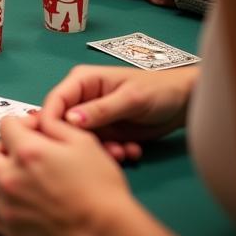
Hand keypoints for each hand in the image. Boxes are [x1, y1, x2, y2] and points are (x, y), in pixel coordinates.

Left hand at [0, 113, 132, 235]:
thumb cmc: (101, 189)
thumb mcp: (84, 143)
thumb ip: (55, 126)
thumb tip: (39, 121)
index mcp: (26, 153)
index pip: (4, 125)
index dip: (21, 125)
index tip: (34, 133)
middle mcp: (10, 179)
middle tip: (17, 157)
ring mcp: (8, 209)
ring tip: (14, 183)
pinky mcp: (13, 235)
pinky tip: (18, 208)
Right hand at [40, 64, 195, 160]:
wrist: (185, 103)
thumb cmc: (157, 90)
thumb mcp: (130, 99)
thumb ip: (100, 110)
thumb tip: (69, 121)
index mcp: (82, 81)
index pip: (55, 100)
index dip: (50, 121)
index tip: (58, 143)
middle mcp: (83, 98)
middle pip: (65, 124)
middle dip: (81, 141)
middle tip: (106, 151)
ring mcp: (94, 117)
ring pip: (82, 140)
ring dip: (101, 150)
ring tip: (124, 153)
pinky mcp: (107, 132)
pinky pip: (99, 147)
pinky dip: (114, 153)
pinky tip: (133, 151)